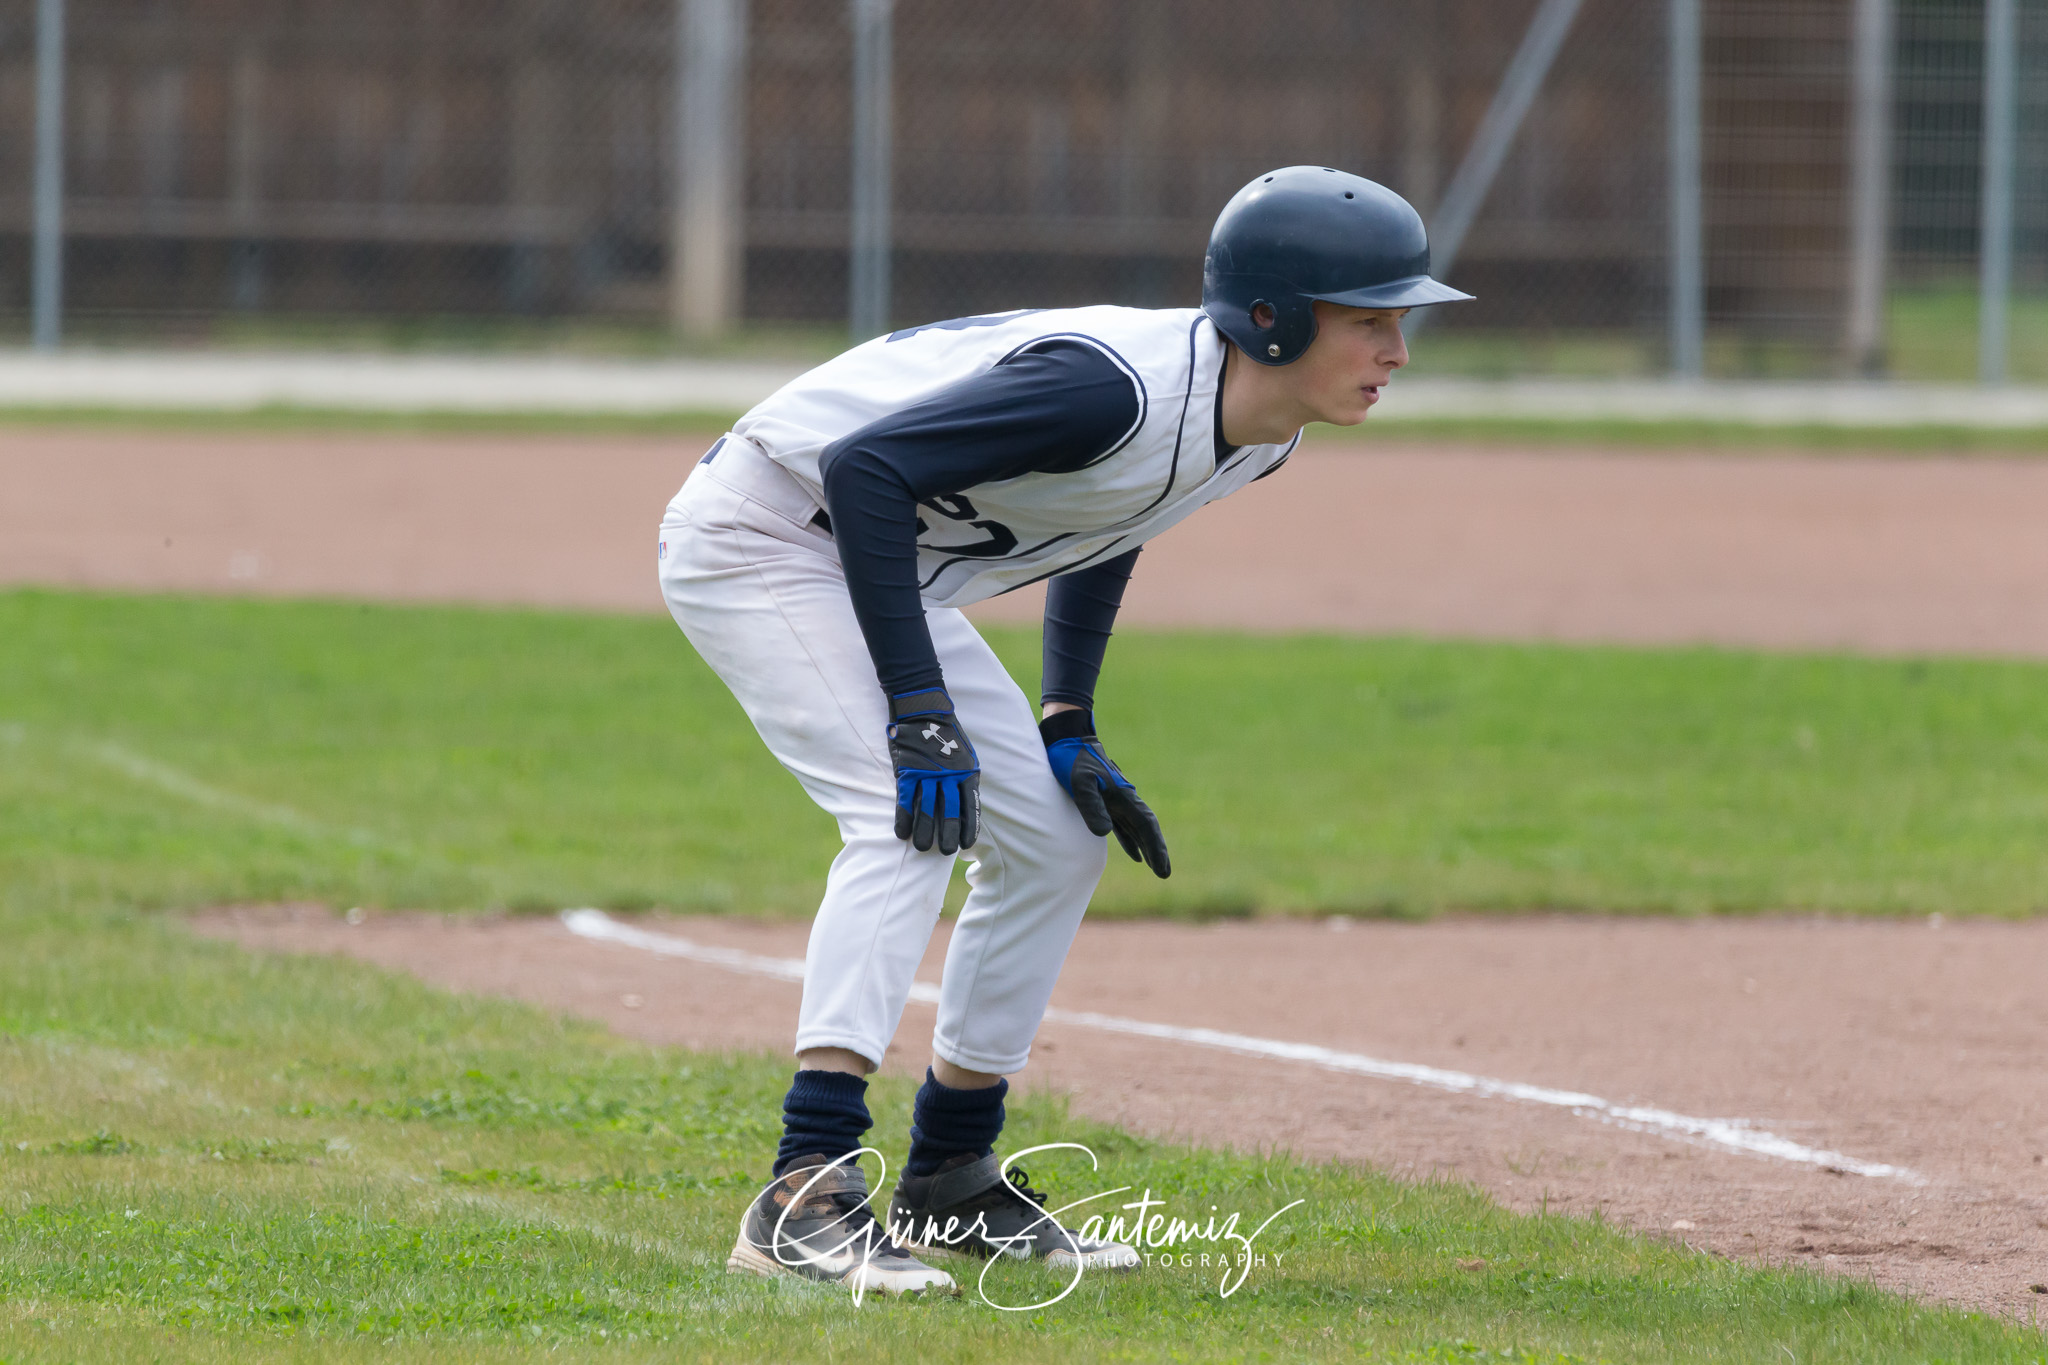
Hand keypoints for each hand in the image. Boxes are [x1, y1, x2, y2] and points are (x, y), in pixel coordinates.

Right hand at [888, 688, 979, 853]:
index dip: (968, 827)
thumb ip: (964, 778)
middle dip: (947, 834)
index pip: (970, 806)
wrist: (924, 709)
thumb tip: (964, 802)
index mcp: (966, 772)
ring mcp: (927, 773)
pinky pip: (905, 798)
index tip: (964, 845)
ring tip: (922, 848)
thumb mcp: (965, 755)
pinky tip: (901, 833)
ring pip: (927, 808)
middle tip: (944, 852)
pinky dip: (904, 817)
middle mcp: (948, 775)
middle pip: (949, 810)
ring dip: (924, 831)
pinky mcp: (907, 770)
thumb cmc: (946, 734)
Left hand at [1040, 709, 1169, 877]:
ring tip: (1156, 867)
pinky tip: (1135, 853)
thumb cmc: (1071, 759)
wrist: (1067, 737)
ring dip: (1147, 847)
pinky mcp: (1105, 800)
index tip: (1162, 868)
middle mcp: (1124, 798)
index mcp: (1123, 795)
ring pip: (1137, 828)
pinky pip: (1124, 825)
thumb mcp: (1080, 783)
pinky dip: (1131, 840)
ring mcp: (1116, 799)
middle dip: (1157, 850)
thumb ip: (1092, 806)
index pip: (1146, 825)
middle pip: (1146, 828)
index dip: (1155, 847)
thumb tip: (1105, 833)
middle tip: (1164, 874)